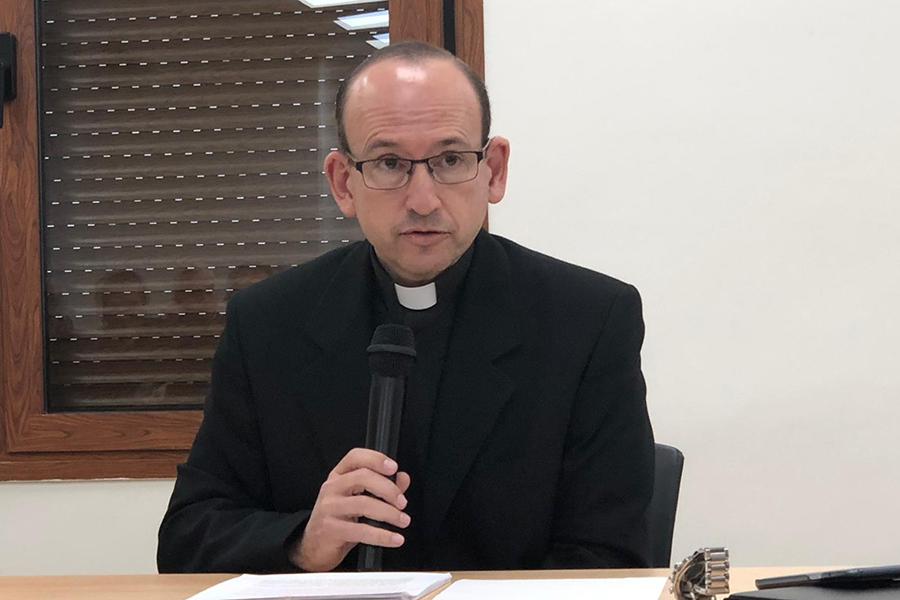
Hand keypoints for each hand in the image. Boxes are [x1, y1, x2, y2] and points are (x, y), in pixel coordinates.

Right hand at [290, 448, 411, 571]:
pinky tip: (395, 538)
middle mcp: (331, 487)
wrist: (314, 547)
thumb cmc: (339, 519)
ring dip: (389, 513)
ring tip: (403, 521)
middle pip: (363, 477)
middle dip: (388, 489)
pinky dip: (382, 535)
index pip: (355, 457)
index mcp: (338, 476)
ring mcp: (329, 508)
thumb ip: (383, 487)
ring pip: (364, 503)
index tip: (394, 467)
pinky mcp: (330, 529)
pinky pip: (361, 530)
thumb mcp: (359, 499)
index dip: (376, 459)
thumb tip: (403, 478)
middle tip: (402, 502)